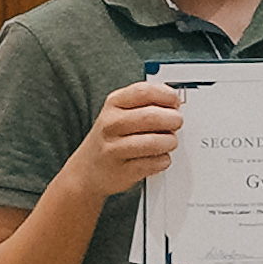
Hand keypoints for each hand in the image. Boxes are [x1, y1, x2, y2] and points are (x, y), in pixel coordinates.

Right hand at [70, 84, 187, 199]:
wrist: (86, 170)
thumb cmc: (110, 139)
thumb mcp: (119, 112)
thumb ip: (144, 104)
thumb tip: (174, 102)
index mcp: (113, 104)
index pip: (144, 91)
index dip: (166, 95)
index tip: (174, 102)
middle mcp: (111, 124)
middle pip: (151, 116)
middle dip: (172, 120)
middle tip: (176, 123)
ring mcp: (115, 148)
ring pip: (154, 142)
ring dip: (169, 142)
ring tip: (169, 142)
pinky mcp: (123, 171)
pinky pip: (154, 163)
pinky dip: (163, 160)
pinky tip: (158, 157)